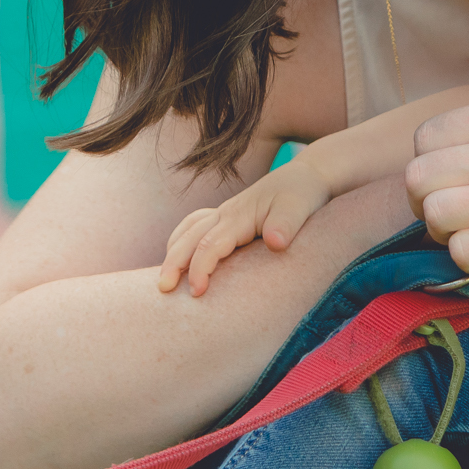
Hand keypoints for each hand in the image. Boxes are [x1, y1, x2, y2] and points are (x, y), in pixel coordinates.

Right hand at [158, 161, 332, 296]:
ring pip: (187, 230)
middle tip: (162, 290)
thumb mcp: (299, 208)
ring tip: (163, 279)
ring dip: (173, 252)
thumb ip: (286, 224)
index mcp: (239, 216)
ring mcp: (224, 214)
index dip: (200, 268)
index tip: (197, 292)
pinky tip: (178, 256)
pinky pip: (194, 226)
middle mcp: (226, 213)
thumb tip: (275, 243)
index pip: (210, 244)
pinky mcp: (227, 217)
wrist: (306, 176)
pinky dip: (181, 241)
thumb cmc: (303, 194)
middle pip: (189, 238)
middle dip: (173, 264)